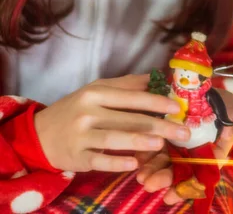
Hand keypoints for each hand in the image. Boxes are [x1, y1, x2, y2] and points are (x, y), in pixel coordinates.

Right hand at [34, 74, 189, 172]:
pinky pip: (100, 160)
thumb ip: (125, 85)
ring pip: (115, 138)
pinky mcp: (77, 157)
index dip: (156, 101)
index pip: (131, 97)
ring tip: (162, 144)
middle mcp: (89, 112)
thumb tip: (155, 78)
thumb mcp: (96, 90)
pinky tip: (134, 164)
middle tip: (183, 132)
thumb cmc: (75, 109)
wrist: (40, 134)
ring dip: (140, 141)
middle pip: (129, 119)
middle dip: (159, 125)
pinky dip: (117, 162)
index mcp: (97, 92)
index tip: (177, 107)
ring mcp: (82, 135)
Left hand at [135, 88, 232, 204]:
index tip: (170, 196)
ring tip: (140, 176)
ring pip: (164, 157)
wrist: (212, 85)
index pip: (197, 175)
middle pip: (177, 168)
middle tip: (148, 184)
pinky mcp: (165, 128)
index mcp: (210, 154)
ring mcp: (178, 141)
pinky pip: (154, 141)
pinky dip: (145, 150)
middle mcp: (192, 152)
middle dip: (162, 177)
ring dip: (151, 168)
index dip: (184, 186)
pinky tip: (135, 157)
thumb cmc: (228, 106)